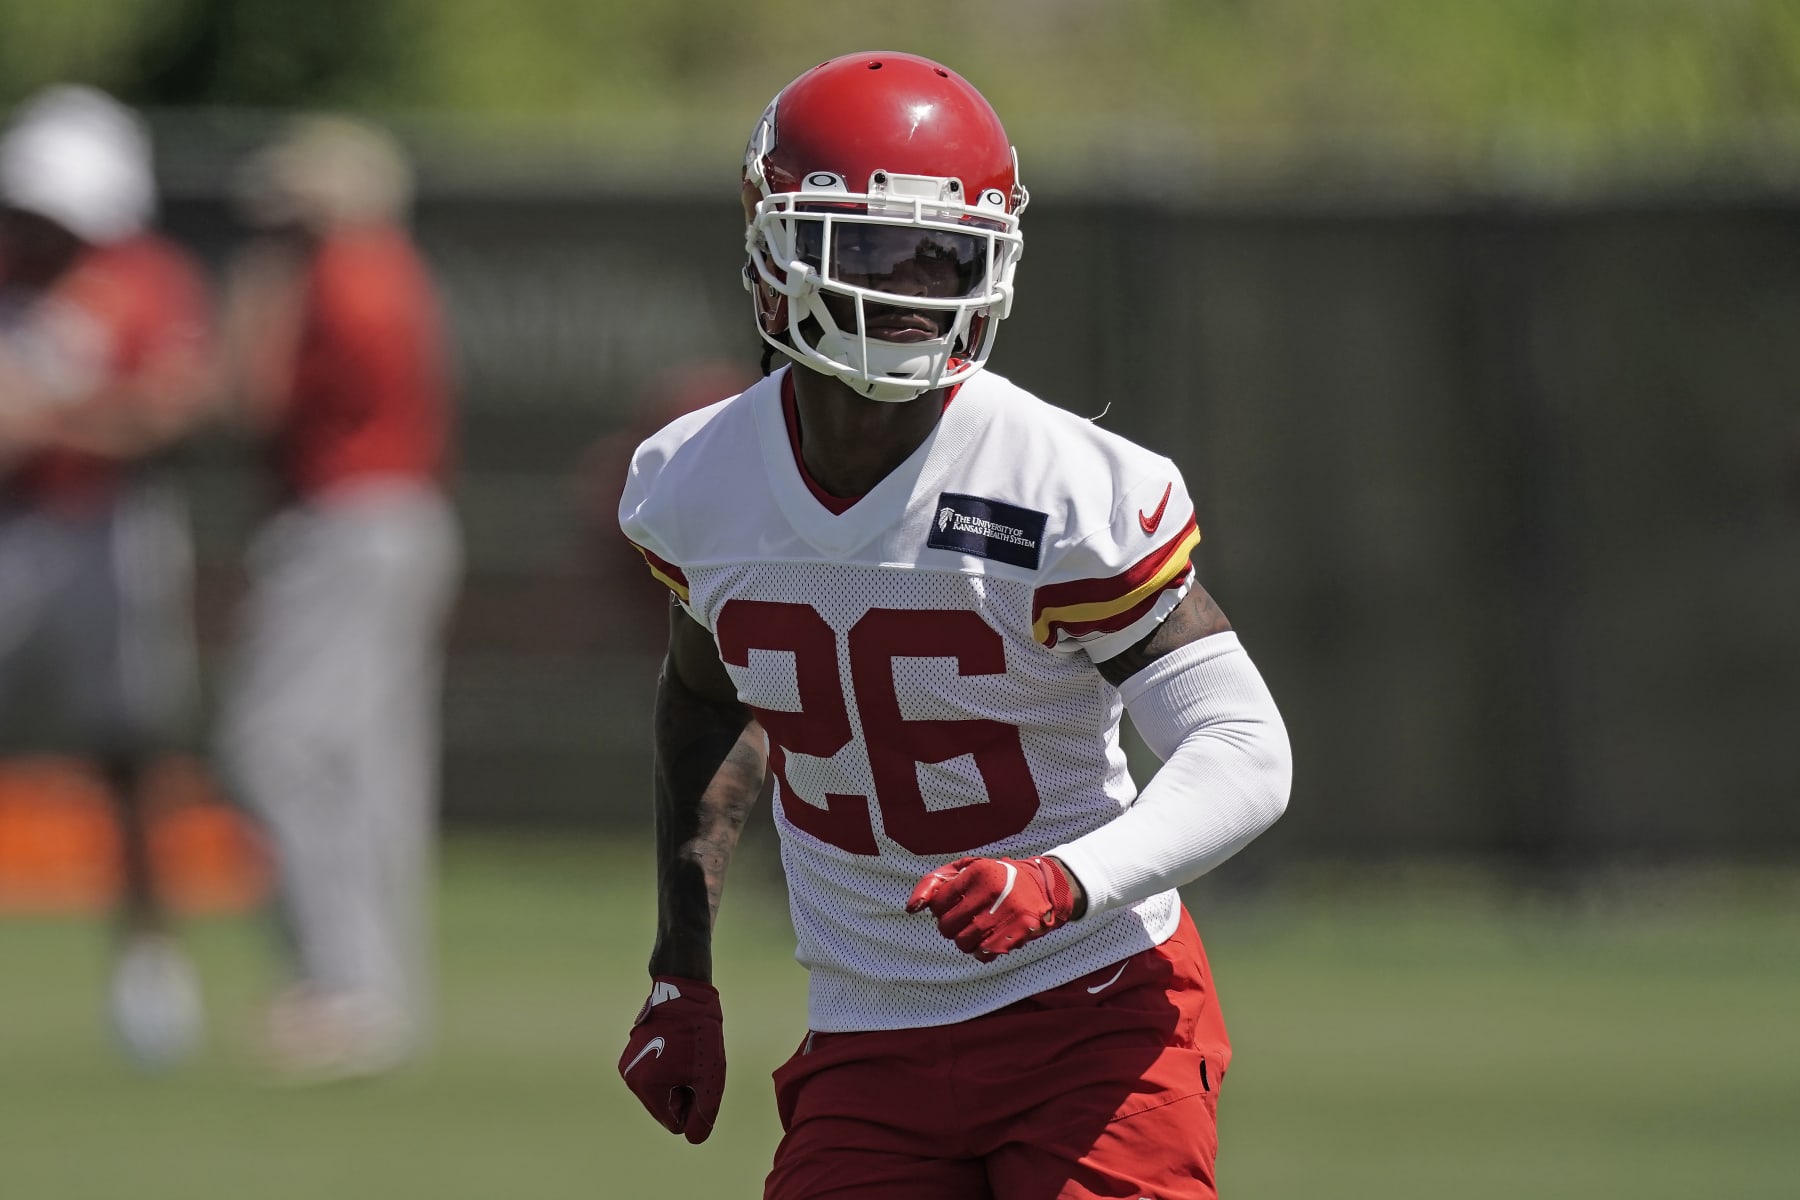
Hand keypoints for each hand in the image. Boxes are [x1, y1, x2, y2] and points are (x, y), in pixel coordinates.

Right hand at [618, 976, 724, 1143]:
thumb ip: (703, 1114)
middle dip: (684, 1093)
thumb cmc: (699, 1034)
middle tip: (695, 1065)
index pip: (674, 1123)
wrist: (683, 992)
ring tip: (687, 1054)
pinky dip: (669, 1069)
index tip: (700, 1078)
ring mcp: (629, 1065)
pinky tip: (678, 1048)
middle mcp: (631, 1080)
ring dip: (677, 1081)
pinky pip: (654, 1076)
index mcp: (647, 1088)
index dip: (694, 1106)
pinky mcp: (632, 1053)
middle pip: (665, 1108)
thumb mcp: (710, 1078)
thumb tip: (694, 1138)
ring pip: (660, 1092)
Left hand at [906, 855, 1077, 961]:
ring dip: (966, 941)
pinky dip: (982, 951)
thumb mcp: (967, 869)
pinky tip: (991, 938)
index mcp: (977, 871)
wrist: (1045, 886)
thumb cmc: (997, 878)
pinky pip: (984, 954)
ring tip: (977, 929)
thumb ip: (935, 883)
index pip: (938, 903)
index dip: (940, 909)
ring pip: (963, 943)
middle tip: (964, 920)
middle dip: (950, 928)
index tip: (953, 906)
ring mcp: (1007, 911)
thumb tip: (911, 908)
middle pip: (947, 927)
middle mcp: (992, 890)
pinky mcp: (1021, 930)